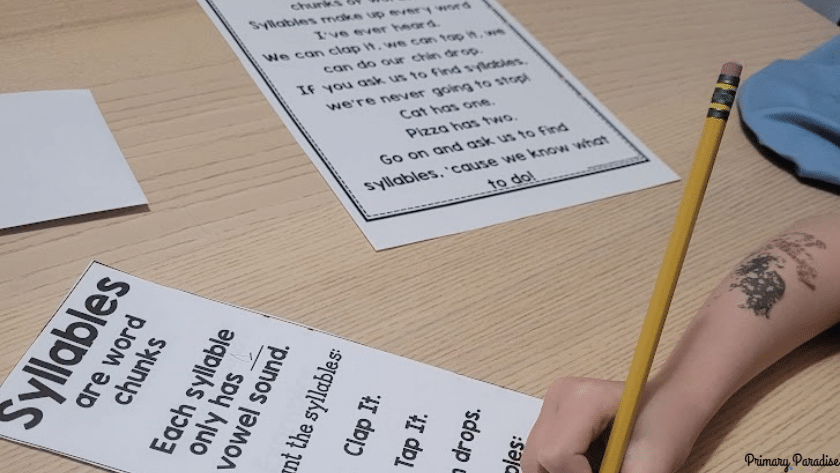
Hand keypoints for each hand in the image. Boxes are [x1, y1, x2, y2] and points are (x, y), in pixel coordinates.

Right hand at [522, 377, 695, 472]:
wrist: (669, 406)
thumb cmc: (665, 430)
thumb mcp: (646, 466)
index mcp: (583, 398)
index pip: (556, 454)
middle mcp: (559, 395)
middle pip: (538, 458)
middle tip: (598, 472)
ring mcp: (551, 403)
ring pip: (534, 460)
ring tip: (593, 468)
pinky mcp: (549, 414)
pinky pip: (539, 454)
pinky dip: (559, 468)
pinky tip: (585, 465)